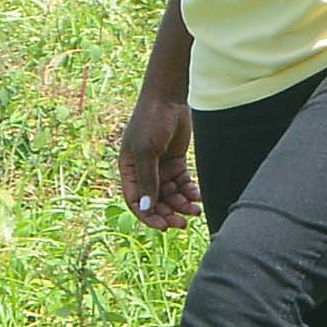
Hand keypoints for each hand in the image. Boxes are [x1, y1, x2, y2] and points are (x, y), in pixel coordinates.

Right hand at [112, 88, 200, 227]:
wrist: (168, 100)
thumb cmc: (150, 122)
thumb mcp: (146, 152)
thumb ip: (147, 180)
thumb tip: (146, 207)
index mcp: (129, 171)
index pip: (136, 201)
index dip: (148, 216)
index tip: (164, 227)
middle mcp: (143, 172)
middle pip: (155, 201)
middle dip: (168, 214)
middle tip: (183, 224)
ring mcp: (160, 168)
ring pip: (171, 195)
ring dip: (181, 205)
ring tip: (195, 211)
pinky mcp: (176, 163)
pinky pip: (182, 184)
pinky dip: (189, 192)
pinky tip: (198, 197)